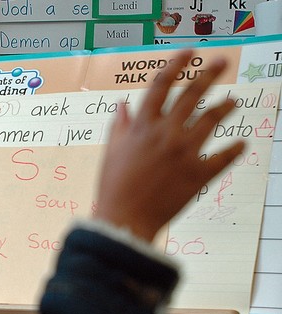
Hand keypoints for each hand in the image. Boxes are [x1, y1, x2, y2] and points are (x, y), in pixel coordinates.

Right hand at [94, 49, 244, 240]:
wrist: (125, 219)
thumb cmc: (113, 187)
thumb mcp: (112, 153)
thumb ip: (120, 127)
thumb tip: (123, 106)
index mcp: (142, 127)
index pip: (160, 86)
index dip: (175, 65)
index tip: (188, 53)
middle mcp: (165, 134)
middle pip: (191, 95)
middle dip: (209, 75)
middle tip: (222, 63)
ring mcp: (184, 152)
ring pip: (211, 119)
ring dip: (225, 107)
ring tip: (234, 102)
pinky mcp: (198, 174)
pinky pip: (223, 157)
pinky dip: (234, 150)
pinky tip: (241, 145)